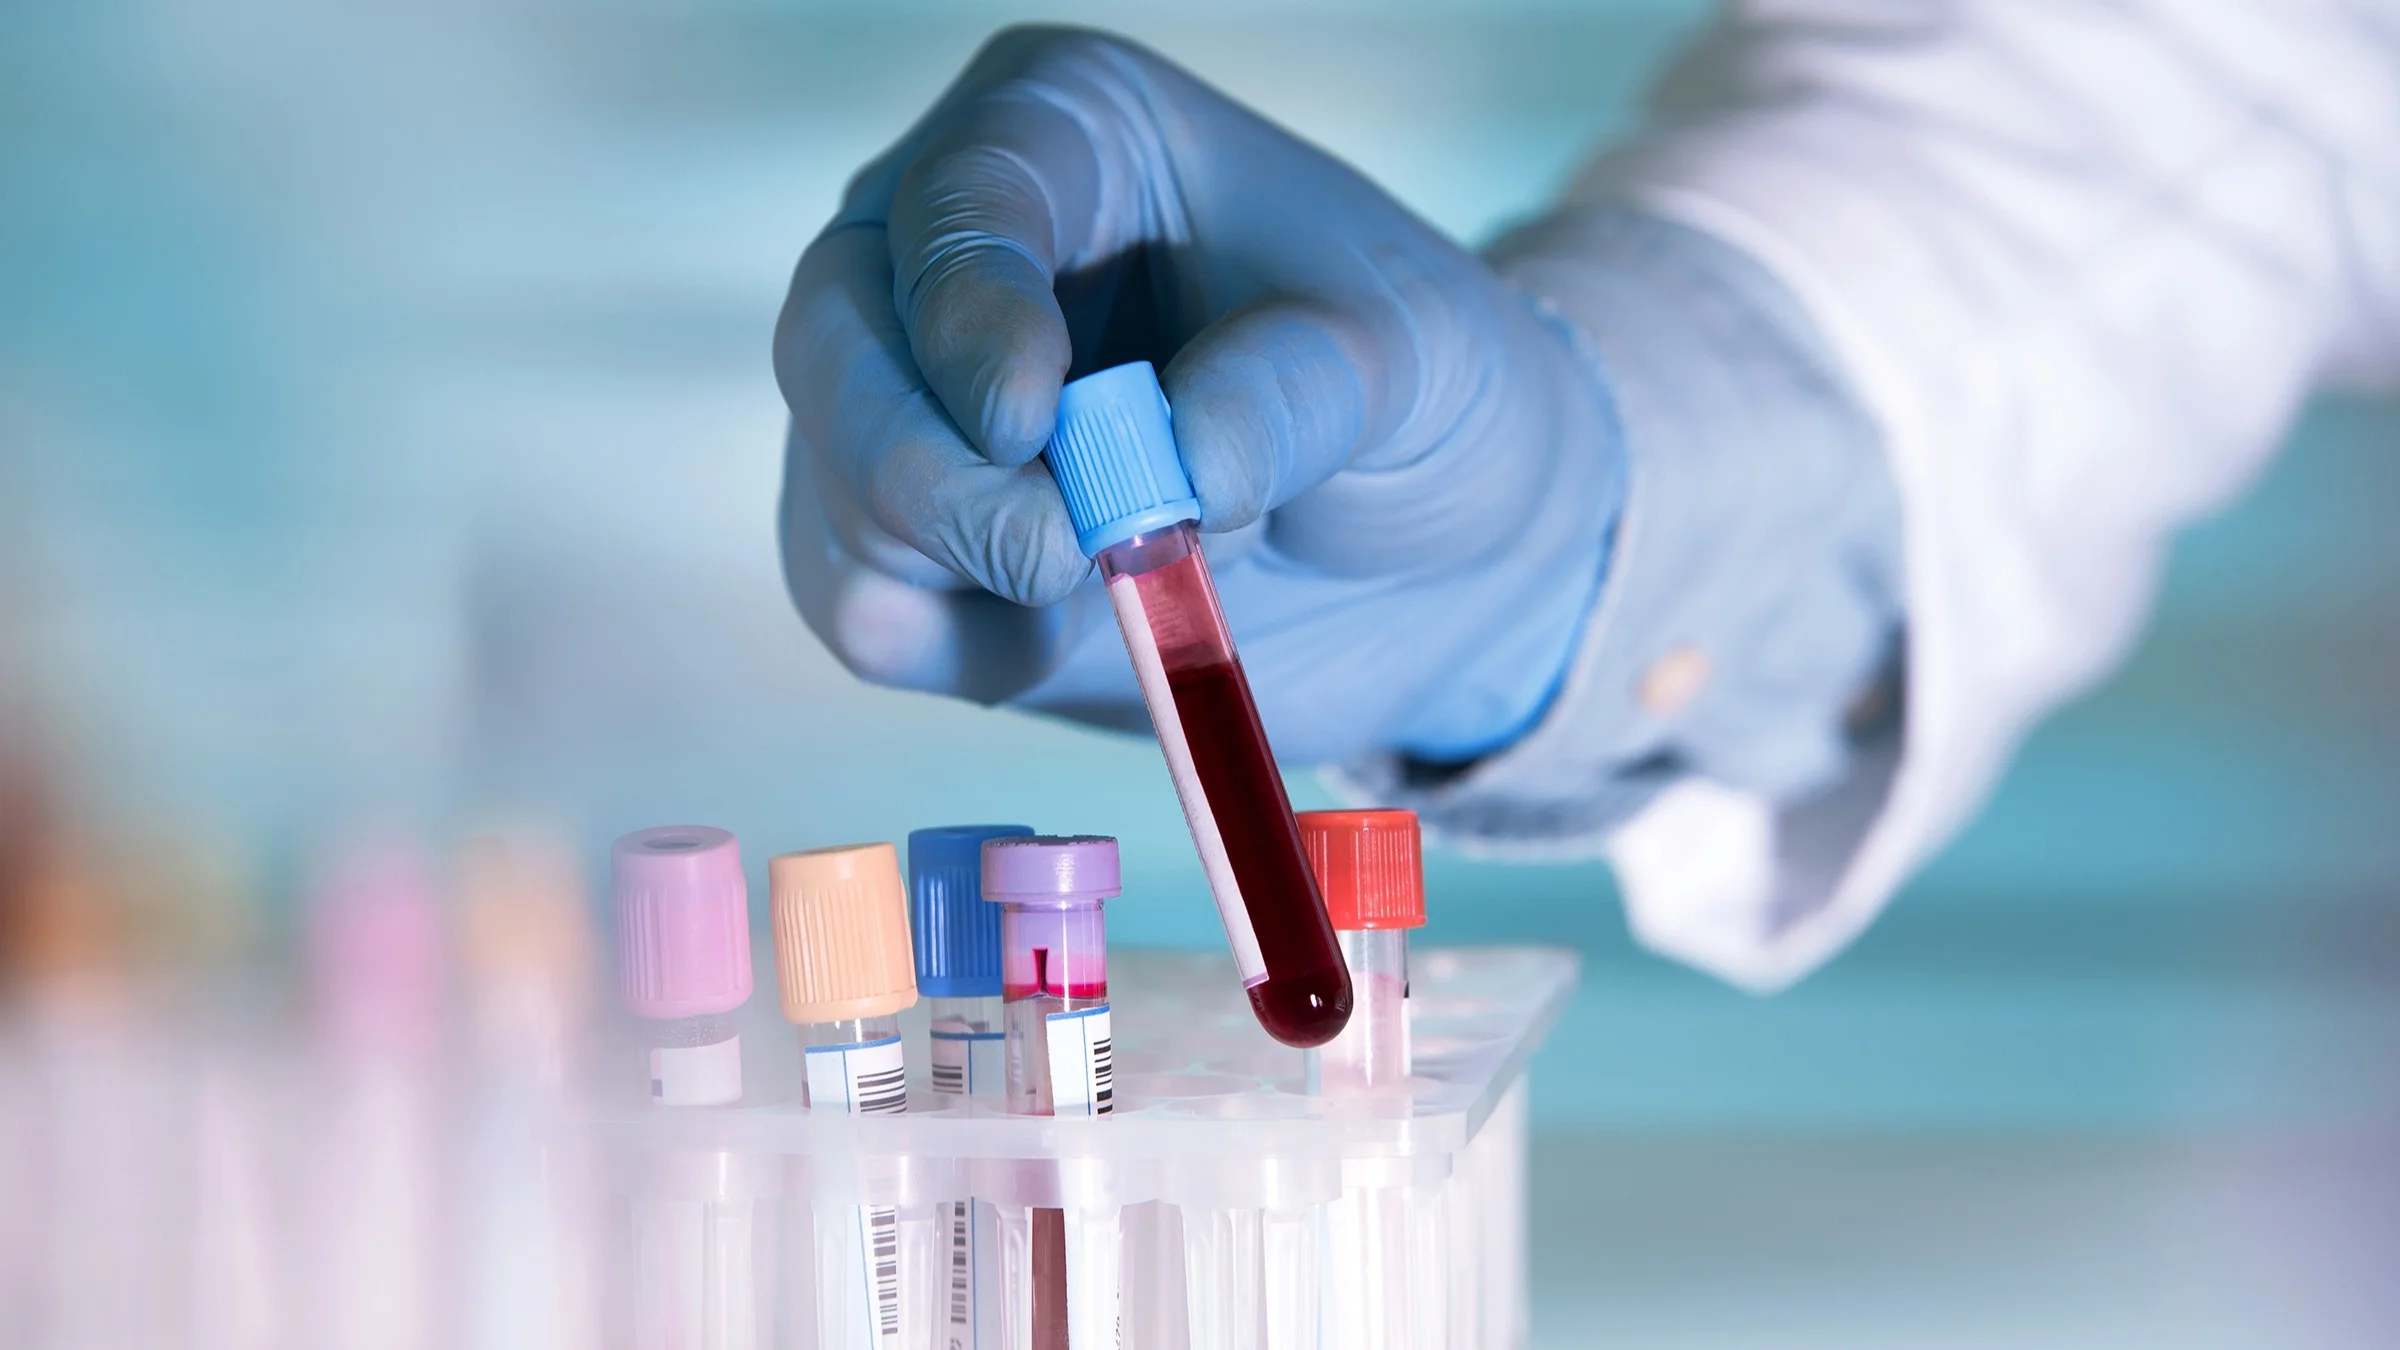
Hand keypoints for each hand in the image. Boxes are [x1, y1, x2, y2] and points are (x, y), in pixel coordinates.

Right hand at [775, 26, 1621, 760]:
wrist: (1436, 548)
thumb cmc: (1421, 397)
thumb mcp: (1416, 358)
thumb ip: (1298, 388)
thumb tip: (1174, 468)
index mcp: (1065, 137)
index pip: (959, 200)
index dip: (967, 312)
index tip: (1029, 423)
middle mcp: (949, 255)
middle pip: (836, 341)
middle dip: (929, 471)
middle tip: (1060, 554)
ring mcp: (914, 404)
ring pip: (837, 487)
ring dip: (963, 566)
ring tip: (1124, 578)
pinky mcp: (916, 547)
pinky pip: (859, 607)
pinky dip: (955, 646)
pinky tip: (1068, 633)